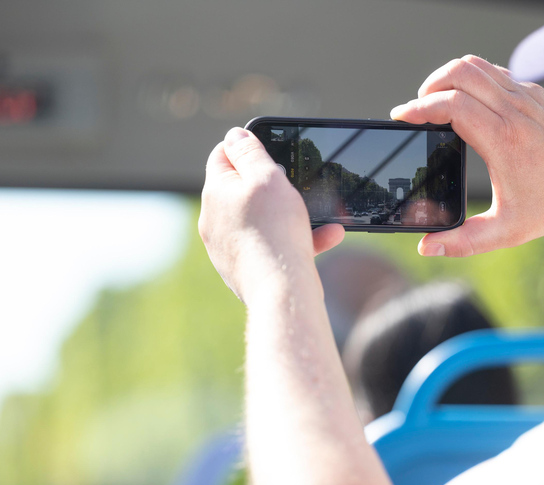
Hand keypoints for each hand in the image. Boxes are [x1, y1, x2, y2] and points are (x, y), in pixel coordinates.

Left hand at [198, 128, 344, 302]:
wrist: (280, 291)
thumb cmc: (275, 231)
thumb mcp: (267, 178)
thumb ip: (250, 152)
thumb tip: (234, 135)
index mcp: (216, 193)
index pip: (222, 155)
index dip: (246, 146)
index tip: (270, 147)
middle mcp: (215, 220)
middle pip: (243, 188)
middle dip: (274, 183)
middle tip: (297, 182)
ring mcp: (229, 246)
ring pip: (263, 219)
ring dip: (293, 214)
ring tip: (323, 215)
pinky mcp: (246, 268)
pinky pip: (272, 245)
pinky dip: (297, 239)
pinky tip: (328, 236)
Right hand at [391, 55, 543, 256]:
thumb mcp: (507, 231)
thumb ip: (463, 242)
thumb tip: (426, 248)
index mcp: (504, 140)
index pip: (452, 104)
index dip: (419, 107)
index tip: (401, 116)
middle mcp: (515, 110)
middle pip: (459, 73)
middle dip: (428, 86)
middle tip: (417, 110)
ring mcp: (527, 96)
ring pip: (475, 65)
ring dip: (448, 78)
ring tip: (436, 102)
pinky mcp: (534, 92)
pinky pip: (493, 72)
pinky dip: (471, 80)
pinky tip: (466, 103)